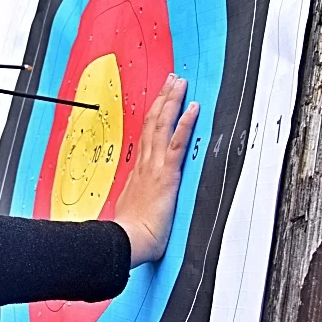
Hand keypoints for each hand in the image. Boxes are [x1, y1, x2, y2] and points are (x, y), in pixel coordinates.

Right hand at [113, 74, 198, 267]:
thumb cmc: (130, 233)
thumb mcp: (129, 213)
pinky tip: (192, 108)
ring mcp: (155, 166)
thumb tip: (134, 207)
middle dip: (162, 99)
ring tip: (179, 83)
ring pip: (162, 125)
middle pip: (153, 123)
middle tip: (170, 81)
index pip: (146, 137)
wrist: (128, 240)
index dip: (153, 116)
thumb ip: (135, 203)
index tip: (159, 102)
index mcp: (138, 172)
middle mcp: (145, 164)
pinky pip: (177, 142)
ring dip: (171, 102)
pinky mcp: (167, 174)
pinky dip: (185, 123)